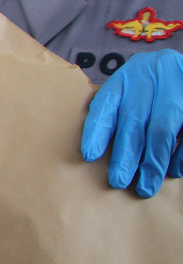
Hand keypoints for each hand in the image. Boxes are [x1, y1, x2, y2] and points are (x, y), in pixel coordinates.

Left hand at [81, 49, 182, 197]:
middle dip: (125, 155)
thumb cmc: (153, 85)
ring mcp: (176, 85)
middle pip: (133, 120)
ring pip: (161, 130)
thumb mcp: (132, 89)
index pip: (106, 103)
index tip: (89, 155)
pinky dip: (180, 155)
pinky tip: (173, 171)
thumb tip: (99, 154)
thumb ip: (119, 112)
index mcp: (127, 76)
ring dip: (153, 162)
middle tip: (117, 181)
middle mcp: (150, 77)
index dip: (96, 130)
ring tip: (146, 187)